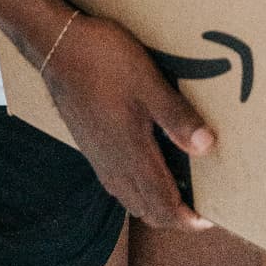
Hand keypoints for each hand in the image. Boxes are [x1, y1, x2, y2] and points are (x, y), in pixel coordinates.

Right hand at [42, 14, 215, 231]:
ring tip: (177, 189)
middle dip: (174, 217)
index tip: (210, 219)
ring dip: (155, 204)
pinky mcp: (89, 145)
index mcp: (131, 154)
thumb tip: (208, 147)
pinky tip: (145, 167)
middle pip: (147, 210)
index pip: (163, 206)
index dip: (188, 219)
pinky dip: (137, 190)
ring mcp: (98, 157)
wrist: (56, 46)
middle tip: (198, 205)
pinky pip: (117, 184)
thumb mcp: (147, 82)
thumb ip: (176, 116)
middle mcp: (113, 165)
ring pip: (130, 199)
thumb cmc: (103, 60)